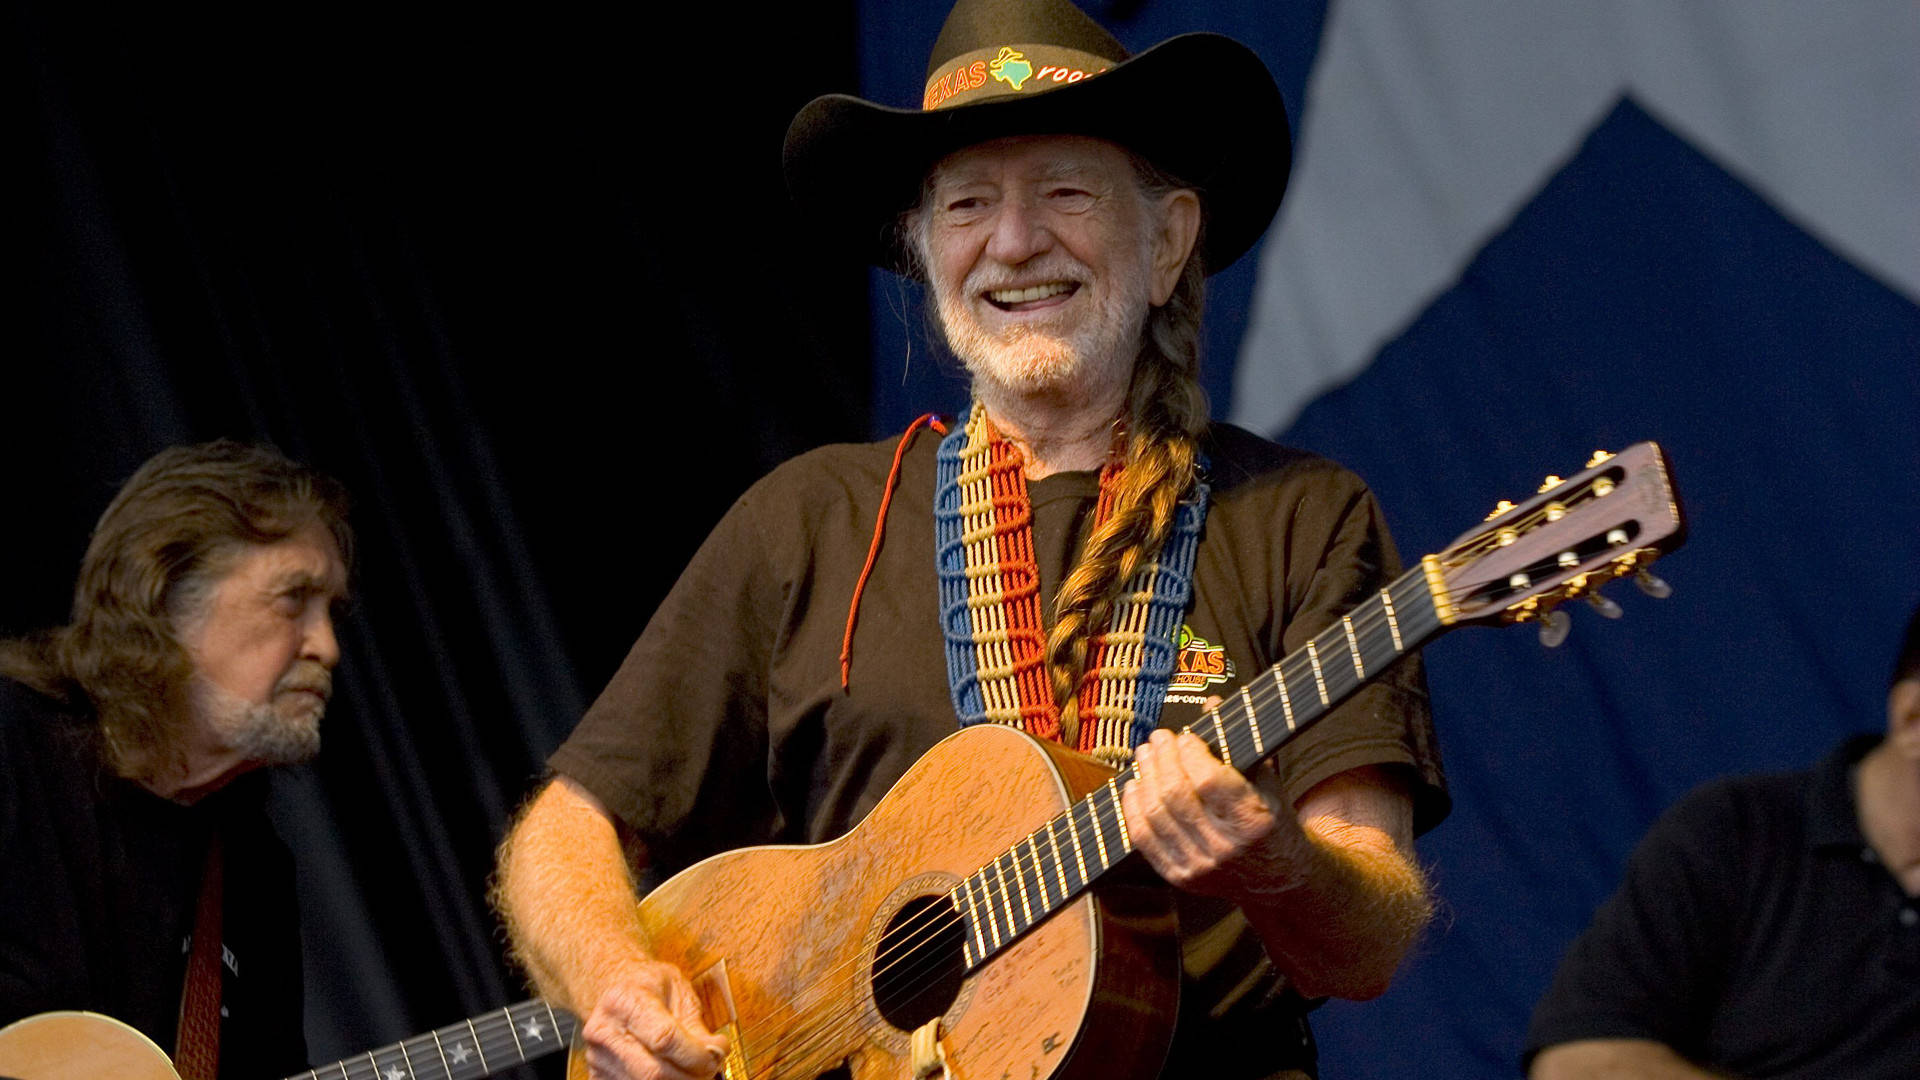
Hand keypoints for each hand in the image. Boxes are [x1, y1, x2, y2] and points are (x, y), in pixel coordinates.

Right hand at [579, 960, 728, 1079]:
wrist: (614, 987)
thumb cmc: (648, 984)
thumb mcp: (678, 989)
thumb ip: (695, 1023)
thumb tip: (715, 1052)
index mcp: (624, 1001)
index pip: (664, 1039)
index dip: (696, 1054)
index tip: (717, 1054)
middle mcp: (604, 1031)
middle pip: (653, 1072)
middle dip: (691, 1076)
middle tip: (710, 1067)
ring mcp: (597, 1057)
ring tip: (694, 1069)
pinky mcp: (599, 1076)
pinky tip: (675, 1073)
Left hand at [1120, 728, 1295, 898]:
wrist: (1277, 878)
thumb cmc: (1272, 822)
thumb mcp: (1269, 783)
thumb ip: (1241, 744)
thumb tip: (1212, 703)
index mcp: (1254, 821)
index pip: (1209, 781)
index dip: (1190, 753)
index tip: (1185, 737)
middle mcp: (1226, 847)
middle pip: (1176, 795)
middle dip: (1162, 759)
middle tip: (1158, 738)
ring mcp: (1200, 866)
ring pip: (1156, 815)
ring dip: (1144, 778)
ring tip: (1144, 756)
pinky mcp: (1180, 877)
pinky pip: (1144, 839)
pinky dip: (1132, 809)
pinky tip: (1134, 787)